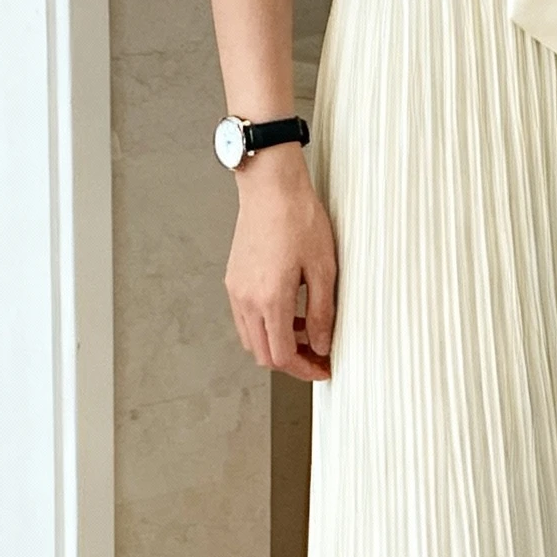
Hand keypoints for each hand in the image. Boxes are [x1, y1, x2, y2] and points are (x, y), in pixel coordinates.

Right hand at [225, 143, 336, 381]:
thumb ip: (322, 312)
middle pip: (263, 354)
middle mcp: (247, 299)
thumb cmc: (298, 218)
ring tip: (307, 332)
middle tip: (318, 357)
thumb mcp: (324, 269)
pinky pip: (246, 318)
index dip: (305, 370)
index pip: (283, 356)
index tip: (323, 369)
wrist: (271, 186)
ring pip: (252, 339)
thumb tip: (323, 344)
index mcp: (270, 299)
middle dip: (292, 362)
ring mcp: (236, 290)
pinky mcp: (233, 280)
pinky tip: (288, 312)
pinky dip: (266, 326)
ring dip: (278, 344)